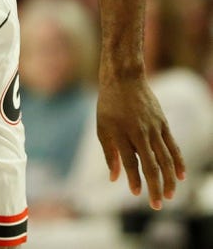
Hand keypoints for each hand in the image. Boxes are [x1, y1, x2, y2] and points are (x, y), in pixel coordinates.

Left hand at [96, 76, 185, 209]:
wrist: (124, 79)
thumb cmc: (109, 105)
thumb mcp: (102, 127)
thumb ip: (109, 153)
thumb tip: (114, 178)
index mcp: (120, 133)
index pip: (129, 162)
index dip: (134, 179)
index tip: (137, 194)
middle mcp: (139, 132)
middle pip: (150, 165)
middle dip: (154, 187)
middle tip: (157, 205)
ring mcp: (153, 128)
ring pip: (165, 159)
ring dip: (168, 180)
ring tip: (170, 196)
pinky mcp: (163, 124)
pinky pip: (173, 147)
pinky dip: (178, 163)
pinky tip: (181, 176)